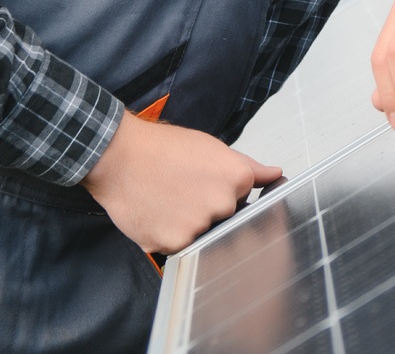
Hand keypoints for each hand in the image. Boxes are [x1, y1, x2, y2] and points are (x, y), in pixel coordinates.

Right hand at [82, 111, 282, 254]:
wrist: (118, 156)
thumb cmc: (162, 148)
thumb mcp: (211, 147)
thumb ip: (248, 166)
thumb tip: (276, 174)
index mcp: (236, 178)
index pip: (245, 200)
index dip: (223, 193)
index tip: (205, 188)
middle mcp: (222, 204)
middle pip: (223, 219)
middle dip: (205, 210)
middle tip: (181, 191)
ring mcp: (198, 226)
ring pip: (199, 235)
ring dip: (186, 224)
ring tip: (166, 199)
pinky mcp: (173, 244)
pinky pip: (177, 248)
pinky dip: (167, 235)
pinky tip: (156, 213)